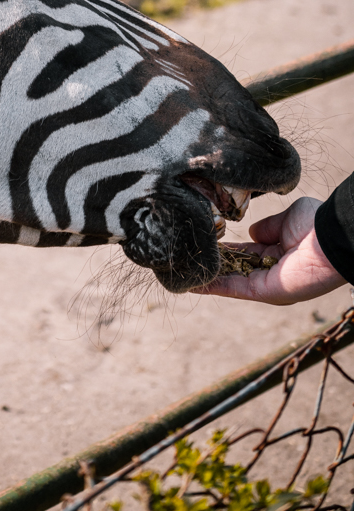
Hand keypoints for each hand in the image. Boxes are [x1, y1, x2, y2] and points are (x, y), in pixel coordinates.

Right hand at [194, 197, 345, 305]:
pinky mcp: (264, 291)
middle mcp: (270, 270)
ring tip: (182, 273)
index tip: (205, 242)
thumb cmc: (314, 224)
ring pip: (229, 281)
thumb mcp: (286, 219)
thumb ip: (267, 227)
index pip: (243, 252)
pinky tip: (193, 282)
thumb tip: (252, 233)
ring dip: (207, 278)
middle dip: (211, 265)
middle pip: (233, 269)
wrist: (328, 238)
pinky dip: (214, 286)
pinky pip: (234, 288)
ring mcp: (266, 283)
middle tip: (186, 259)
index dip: (225, 249)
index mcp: (276, 252)